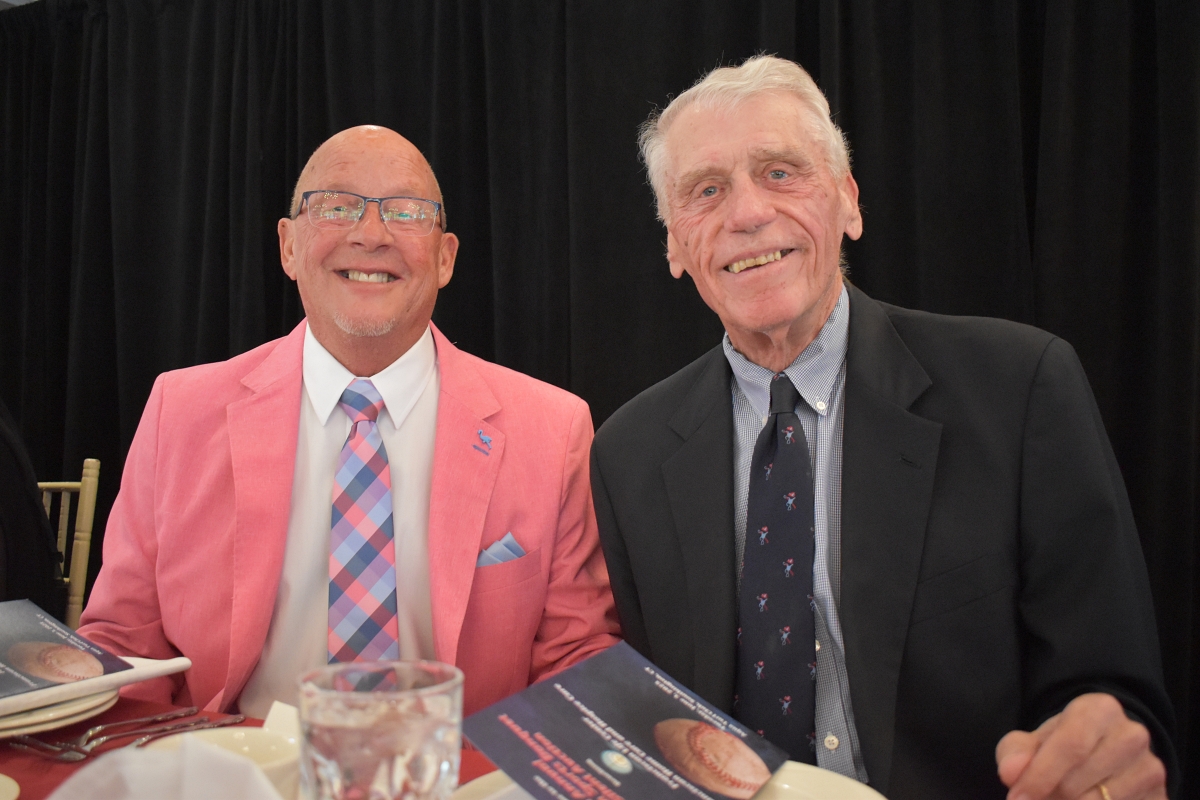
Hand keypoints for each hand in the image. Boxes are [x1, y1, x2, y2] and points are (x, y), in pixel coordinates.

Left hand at [995, 693, 1165, 799]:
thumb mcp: (1034, 740)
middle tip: (1037, 798)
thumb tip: (1010, 772)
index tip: (1017, 797)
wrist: (1105, 751)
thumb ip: (1016, 752)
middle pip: (1080, 782)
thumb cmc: (1062, 745)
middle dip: (1050, 796)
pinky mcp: (1160, 798)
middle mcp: (1132, 736)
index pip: (1070, 746)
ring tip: (1059, 798)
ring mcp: (1152, 769)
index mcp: (1100, 709)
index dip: (1040, 776)